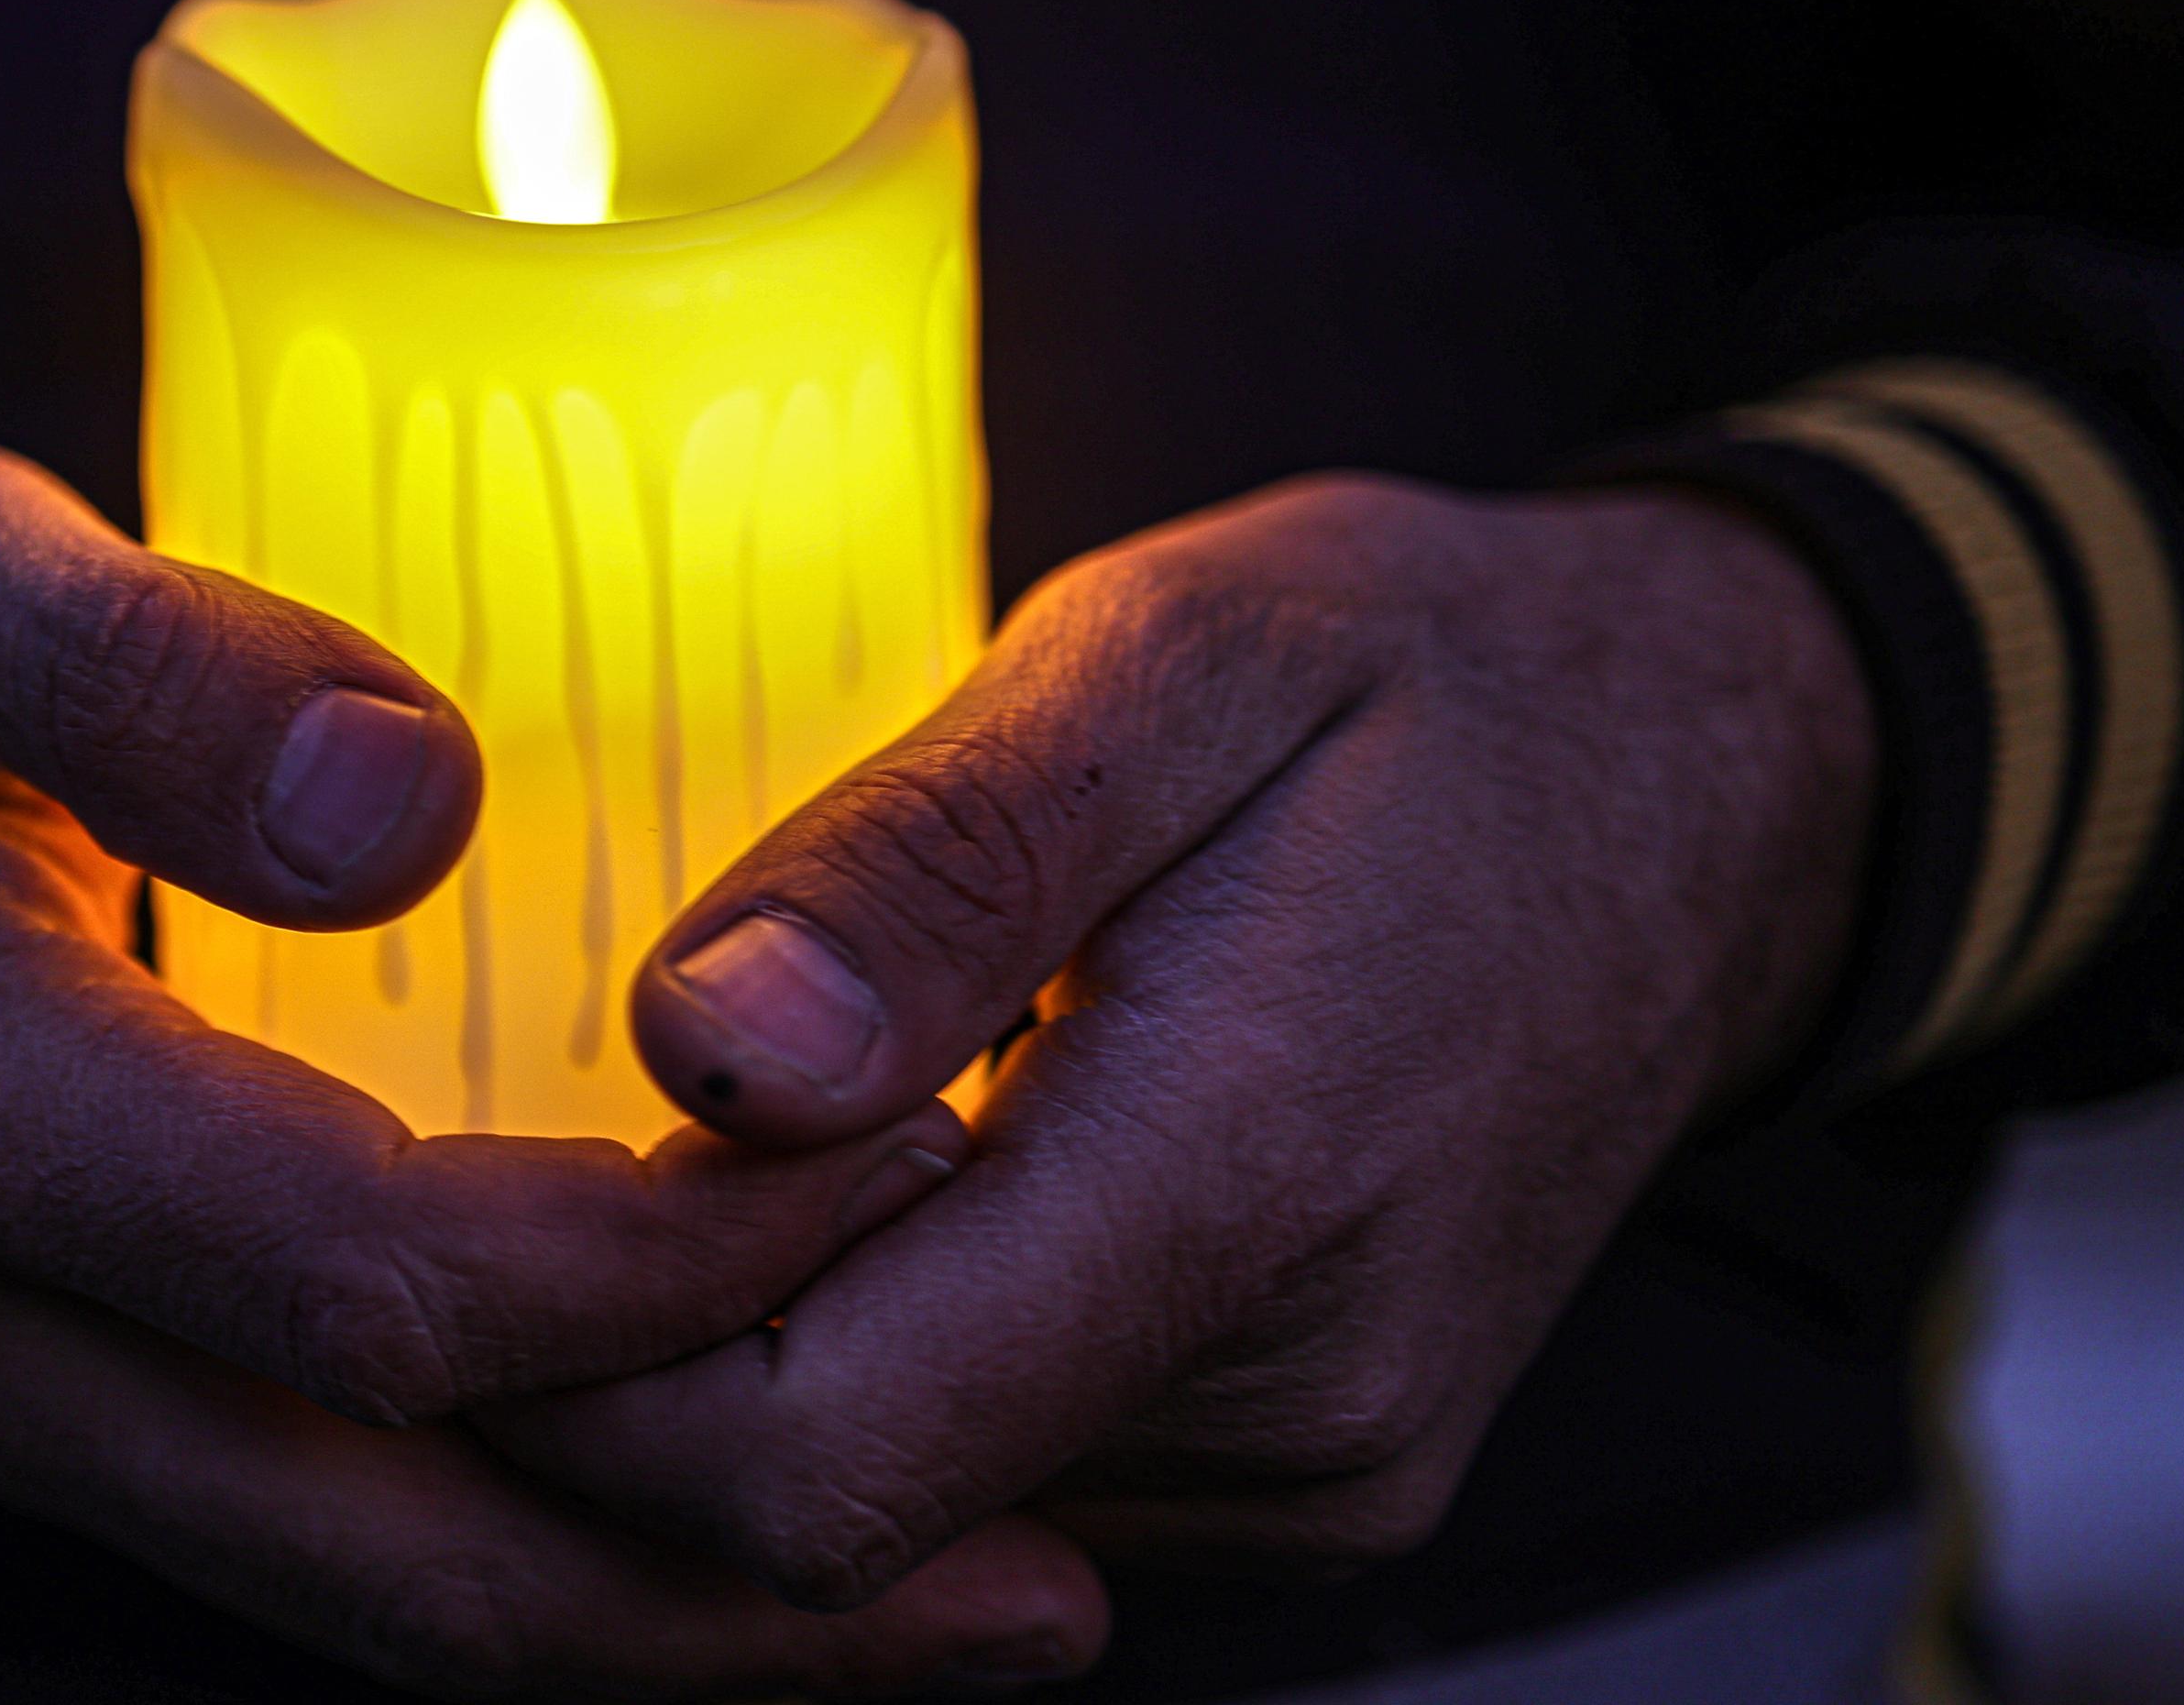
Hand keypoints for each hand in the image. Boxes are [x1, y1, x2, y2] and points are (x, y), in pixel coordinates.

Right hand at [0, 434, 1105, 1696]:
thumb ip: (129, 661)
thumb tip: (411, 805)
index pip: (373, 1286)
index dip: (669, 1264)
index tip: (917, 1146)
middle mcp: (1, 1340)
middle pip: (419, 1553)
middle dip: (746, 1568)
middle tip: (1065, 1549)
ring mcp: (44, 1410)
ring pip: (402, 1612)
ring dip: (701, 1642)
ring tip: (1011, 1615)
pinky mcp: (101, 1408)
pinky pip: (363, 1552)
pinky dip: (588, 1583)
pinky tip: (775, 1555)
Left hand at [487, 475, 1873, 1608]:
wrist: (1715, 791)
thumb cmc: (1428, 687)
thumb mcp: (1177, 654)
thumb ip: (939, 861)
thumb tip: (706, 1049)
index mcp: (1242, 1196)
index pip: (798, 1464)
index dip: (570, 1357)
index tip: (468, 1161)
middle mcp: (1283, 1414)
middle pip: (802, 1530)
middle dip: (600, 1372)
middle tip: (502, 1138)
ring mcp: (1296, 1475)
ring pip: (880, 1530)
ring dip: (719, 1369)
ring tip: (666, 1143)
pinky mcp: (1286, 1471)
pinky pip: (981, 1485)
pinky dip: (850, 1368)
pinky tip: (819, 1199)